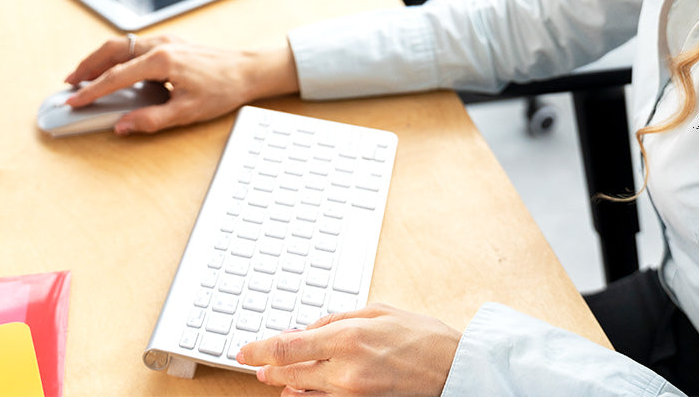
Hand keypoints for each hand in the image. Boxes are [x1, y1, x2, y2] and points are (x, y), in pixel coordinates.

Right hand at [63, 33, 298, 133]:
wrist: (247, 71)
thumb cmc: (221, 90)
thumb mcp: (186, 113)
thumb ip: (150, 120)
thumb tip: (121, 126)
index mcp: (161, 61)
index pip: (116, 76)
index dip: (92, 91)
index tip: (73, 102)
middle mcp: (161, 45)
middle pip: (113, 50)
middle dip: (87, 65)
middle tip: (69, 83)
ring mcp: (166, 40)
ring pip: (123, 44)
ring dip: (100, 58)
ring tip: (84, 75)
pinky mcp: (172, 42)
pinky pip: (136, 45)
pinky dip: (117, 55)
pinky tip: (114, 68)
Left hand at [237, 304, 460, 396]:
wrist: (454, 370)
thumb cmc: (421, 335)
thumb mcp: (376, 310)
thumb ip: (335, 318)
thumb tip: (304, 328)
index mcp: (347, 337)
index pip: (287, 347)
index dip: (259, 348)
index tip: (243, 349)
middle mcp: (345, 371)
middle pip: (289, 374)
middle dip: (268, 368)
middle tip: (256, 361)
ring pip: (301, 396)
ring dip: (285, 385)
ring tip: (277, 377)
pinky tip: (301, 393)